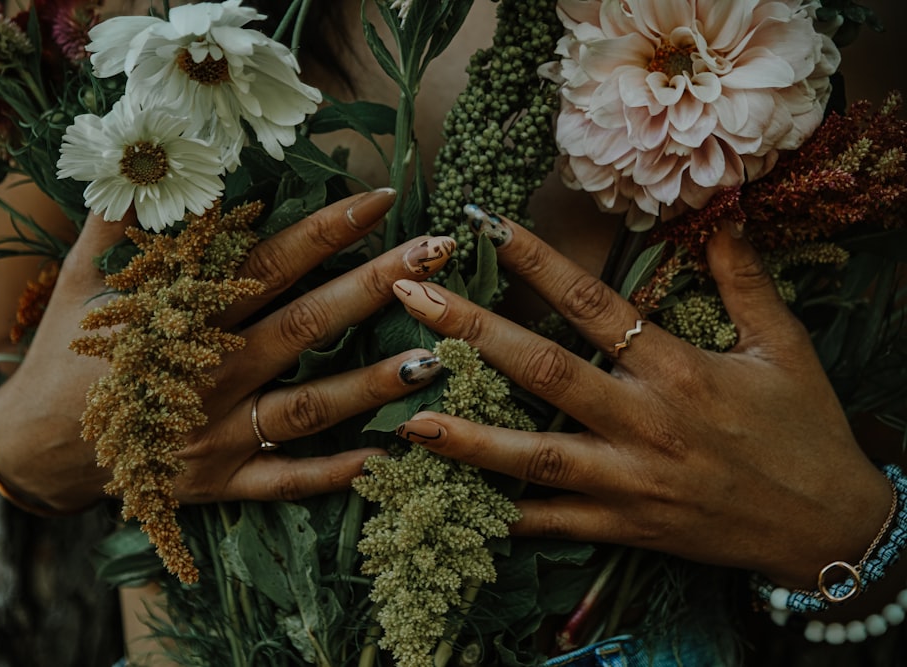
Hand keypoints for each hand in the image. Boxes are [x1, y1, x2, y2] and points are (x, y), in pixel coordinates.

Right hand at [0, 189, 455, 510]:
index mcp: (181, 317)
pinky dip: (332, 474)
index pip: (266, 266)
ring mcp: (217, 433)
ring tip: (438, 357)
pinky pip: (282, 481)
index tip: (380, 199)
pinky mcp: (218, 482)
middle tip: (437, 252)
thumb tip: (150, 161)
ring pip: (307, 407)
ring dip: (373, 383)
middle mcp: (208, 373)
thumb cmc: (68, 355)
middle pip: (304, 325)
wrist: (35, 449)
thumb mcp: (85, 282)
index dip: (324, 231)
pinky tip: (386, 457)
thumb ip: (123, 225)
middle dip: (374, 285)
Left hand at [392, 215, 890, 588]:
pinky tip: (451, 499)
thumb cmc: (804, 429)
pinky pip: (551, 522)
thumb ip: (745, 277)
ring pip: (533, 454)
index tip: (484, 225)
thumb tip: (722, 210)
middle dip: (469, 331)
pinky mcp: (623, 527)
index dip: (536, 261)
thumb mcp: (784, 345)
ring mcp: (628, 481)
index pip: (593, 304)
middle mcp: (643, 422)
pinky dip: (501, 513)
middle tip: (406, 295)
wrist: (826, 525)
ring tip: (407, 413)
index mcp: (678, 369)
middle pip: (542, 370)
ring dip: (466, 434)